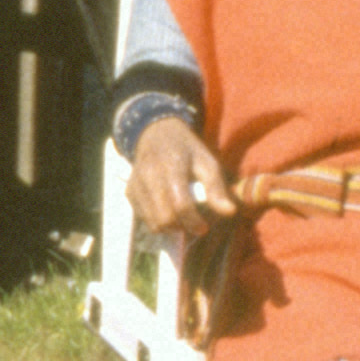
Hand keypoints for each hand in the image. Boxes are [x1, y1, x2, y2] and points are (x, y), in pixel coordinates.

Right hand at [124, 115, 236, 245]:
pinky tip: (168, 209)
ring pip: (152, 223)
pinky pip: (143, 218)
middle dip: (182, 227)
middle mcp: (149, 176)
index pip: (180, 205)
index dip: (194, 222)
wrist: (156, 133)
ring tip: (182, 218)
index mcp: (171, 167)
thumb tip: (230, 211)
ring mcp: (136, 185)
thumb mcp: (207, 161)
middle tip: (193, 224)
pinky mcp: (129, 192)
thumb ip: (216, 187)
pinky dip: (157, 221)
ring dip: (170, 227)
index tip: (204, 227)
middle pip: (164, 218)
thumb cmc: (186, 149)